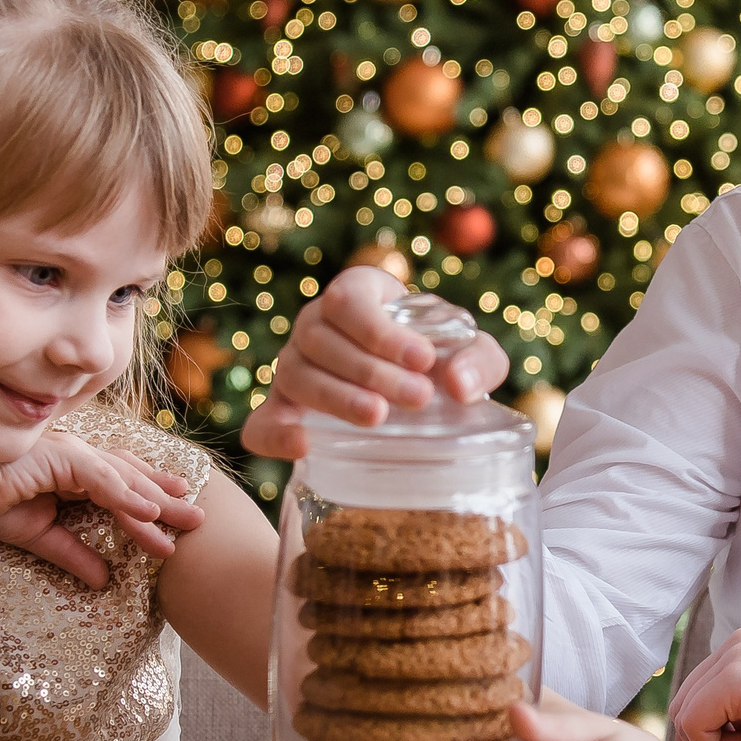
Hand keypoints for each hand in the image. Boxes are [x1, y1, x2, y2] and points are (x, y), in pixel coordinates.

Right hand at [0, 432, 204, 587]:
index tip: (177, 512)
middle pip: (130, 477)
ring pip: (121, 478)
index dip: (149, 495)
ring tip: (181, 521)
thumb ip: (74, 553)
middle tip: (198, 518)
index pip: (120, 481)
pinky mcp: (58, 455)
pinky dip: (125, 495)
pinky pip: (100, 478)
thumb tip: (103, 580)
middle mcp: (74, 456)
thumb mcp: (42, 536)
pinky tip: (148, 512)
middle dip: (164, 498)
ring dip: (153, 501)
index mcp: (70, 469)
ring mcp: (67, 451)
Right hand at [240, 265, 508, 460]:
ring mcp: (293, 369)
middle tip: (419, 398)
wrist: (416, 399)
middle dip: (371, 370)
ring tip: (378, 418)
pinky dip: (276, 435)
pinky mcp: (282, 414)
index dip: (382, 331)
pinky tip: (304, 446)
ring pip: (296, 376)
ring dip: (336, 397)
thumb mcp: (469, 351)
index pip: (350, 301)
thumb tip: (460, 386)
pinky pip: (262, 423)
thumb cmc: (439, 361)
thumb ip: (478, 360)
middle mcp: (315, 326)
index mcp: (355, 295)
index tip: (425, 360)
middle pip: (322, 339)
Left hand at [667, 626, 740, 740]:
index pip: (695, 693)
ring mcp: (736, 657)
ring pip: (683, 713)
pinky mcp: (737, 679)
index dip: (711, 732)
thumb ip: (734, 714)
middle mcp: (737, 643)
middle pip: (683, 702)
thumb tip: (692, 740)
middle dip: (706, 740)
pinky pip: (692, 722)